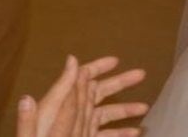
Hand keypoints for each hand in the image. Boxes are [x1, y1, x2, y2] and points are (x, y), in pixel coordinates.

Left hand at [16, 55, 148, 136]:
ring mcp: (81, 127)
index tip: (116, 60)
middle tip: (141, 74)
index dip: (99, 67)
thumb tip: (72, 58)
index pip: (84, 77)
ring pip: (108, 115)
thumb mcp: (49, 110)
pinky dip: (122, 134)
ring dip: (126, 110)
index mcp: (66, 99)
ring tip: (145, 107)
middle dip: (121, 82)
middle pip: (101, 92)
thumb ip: (61, 87)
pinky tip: (135, 133)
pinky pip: (106, 136)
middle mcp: (75, 111)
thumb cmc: (42, 133)